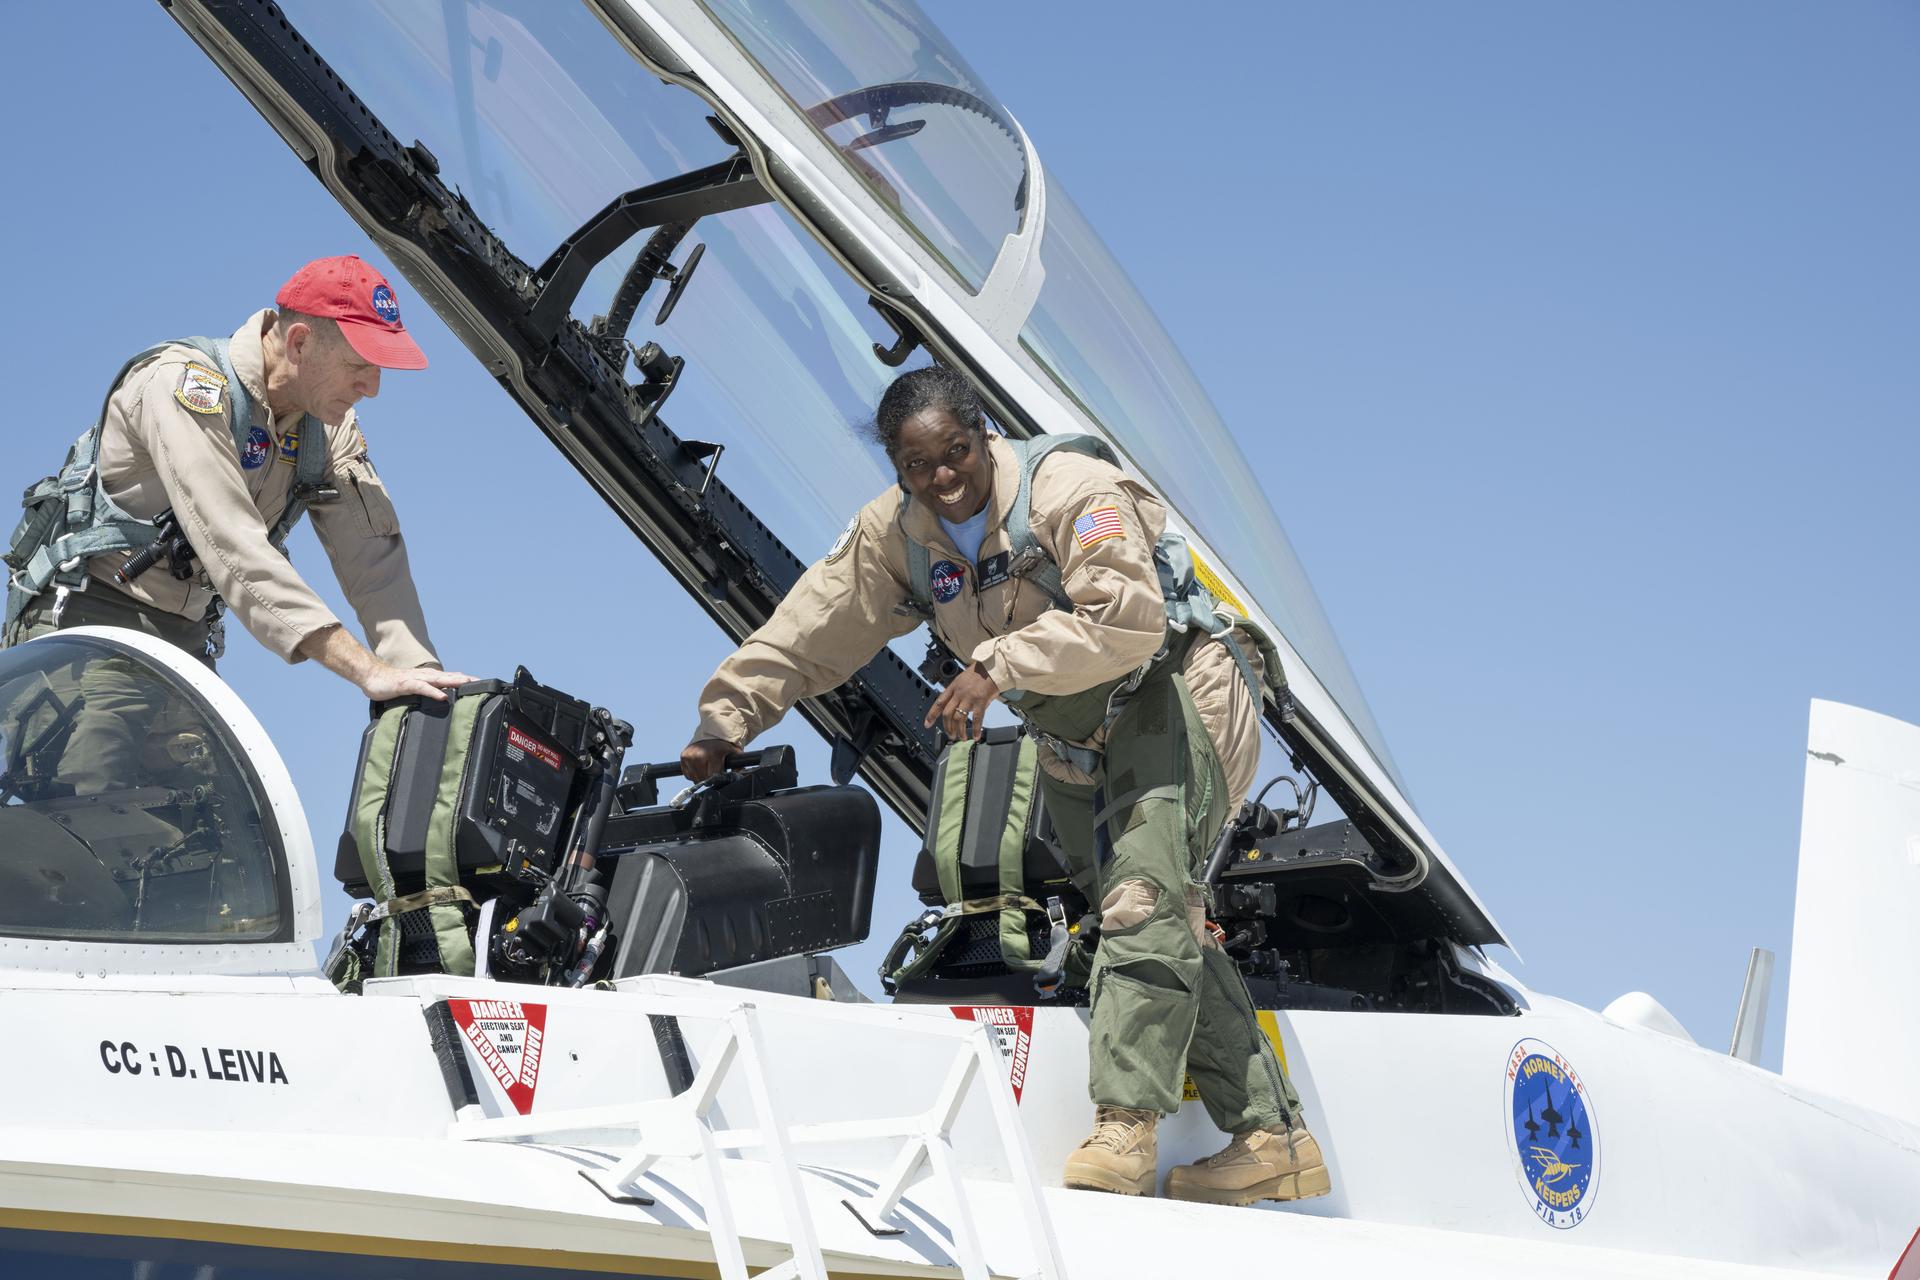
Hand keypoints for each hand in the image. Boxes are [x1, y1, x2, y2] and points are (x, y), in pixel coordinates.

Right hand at [358, 663, 473, 702]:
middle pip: (448, 676)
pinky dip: (433, 691)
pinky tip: (443, 696)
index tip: (479, 684)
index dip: (463, 680)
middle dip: (465, 679)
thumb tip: (434, 701)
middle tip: (481, 682)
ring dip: (453, 681)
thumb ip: (422, 693)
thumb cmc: (390, 684)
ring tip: (467, 684)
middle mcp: (424, 676)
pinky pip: (422, 688)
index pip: (448, 678)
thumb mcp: (410, 690)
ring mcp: (415, 679)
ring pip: (438, 679)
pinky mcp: (406, 684)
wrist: (371, 676)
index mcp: (426, 678)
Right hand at [681, 737, 736, 781]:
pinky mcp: (683, 757)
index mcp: (712, 755)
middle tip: (713, 771)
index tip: (720, 775)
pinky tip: (699, 766)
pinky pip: (688, 775)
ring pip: (695, 778)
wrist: (713, 731)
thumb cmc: (724, 744)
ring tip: (706, 768)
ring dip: (701, 777)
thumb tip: (737, 778)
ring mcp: (690, 756)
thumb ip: (738, 767)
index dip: (717, 779)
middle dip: (709, 779)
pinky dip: (693, 774)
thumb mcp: (734, 753)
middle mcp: (699, 756)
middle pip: (703, 779)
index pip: (712, 777)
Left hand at [924, 662, 997, 740]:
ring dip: (959, 730)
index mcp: (953, 687)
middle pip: (947, 714)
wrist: (992, 666)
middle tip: (950, 735)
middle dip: (947, 727)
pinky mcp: (981, 701)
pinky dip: (976, 729)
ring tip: (961, 737)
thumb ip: (958, 693)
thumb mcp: (962, 680)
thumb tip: (957, 708)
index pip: (939, 703)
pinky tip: (976, 736)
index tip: (927, 724)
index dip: (931, 715)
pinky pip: (977, 719)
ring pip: (959, 718)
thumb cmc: (979, 672)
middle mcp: (959, 693)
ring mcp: (969, 698)